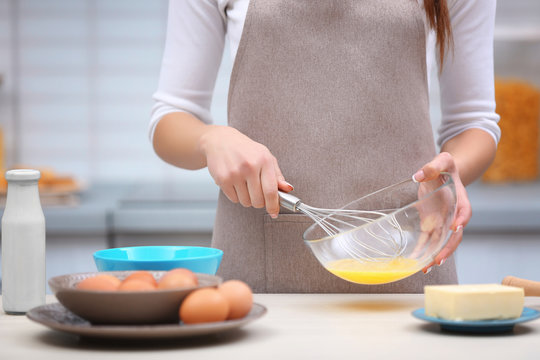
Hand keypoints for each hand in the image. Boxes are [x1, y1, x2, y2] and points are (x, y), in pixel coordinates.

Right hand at [199, 125, 292, 217]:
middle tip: (257, 193)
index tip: (274, 212)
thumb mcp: (265, 157)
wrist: (220, 141)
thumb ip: (277, 175)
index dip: (274, 205)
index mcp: (264, 160)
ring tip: (245, 185)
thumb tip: (287, 189)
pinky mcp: (223, 179)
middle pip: (258, 200)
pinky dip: (237, 196)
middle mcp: (249, 166)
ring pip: (246, 202)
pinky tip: (235, 183)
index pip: (271, 191)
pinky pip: (234, 199)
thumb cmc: (246, 150)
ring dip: (247, 199)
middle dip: (260, 202)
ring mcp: (235, 173)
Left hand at [413, 152, 470, 273]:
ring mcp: (444, 222)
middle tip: (439, 259)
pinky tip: (416, 262)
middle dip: (448, 248)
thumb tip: (418, 175)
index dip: (461, 220)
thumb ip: (433, 166)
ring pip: (442, 242)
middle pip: (455, 235)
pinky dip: (424, 250)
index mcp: (461, 199)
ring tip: (426, 267)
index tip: (456, 227)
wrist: (442, 174)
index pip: (464, 211)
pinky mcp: (432, 224)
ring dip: (435, 255)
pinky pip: (430, 240)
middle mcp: (454, 214)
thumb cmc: (444, 167)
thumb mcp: (442, 161)